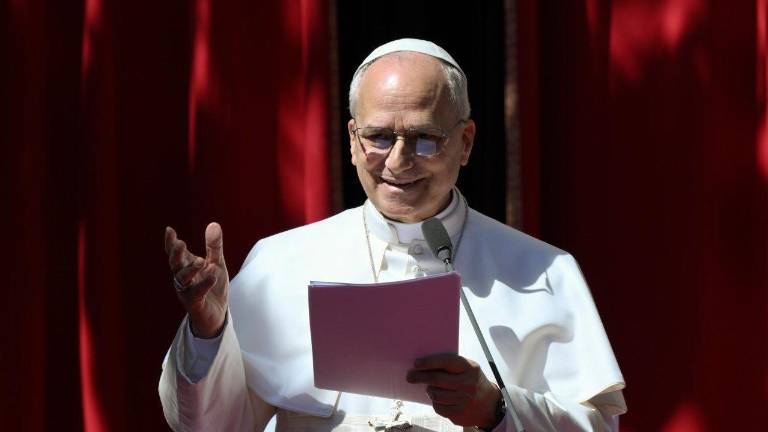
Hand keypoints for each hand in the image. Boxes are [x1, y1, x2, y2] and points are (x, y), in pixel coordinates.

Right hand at [164, 223, 228, 337]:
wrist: (217, 312)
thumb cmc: (212, 285)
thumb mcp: (216, 263)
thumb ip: (214, 246)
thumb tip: (214, 224)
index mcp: (186, 265)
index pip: (175, 253)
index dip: (170, 242)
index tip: (169, 230)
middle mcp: (183, 277)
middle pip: (175, 264)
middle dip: (175, 254)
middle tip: (180, 243)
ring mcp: (187, 291)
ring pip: (181, 280)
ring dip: (189, 269)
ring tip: (200, 261)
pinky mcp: (194, 303)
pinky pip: (196, 294)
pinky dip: (203, 285)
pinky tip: (212, 277)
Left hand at [406, 353, 501, 427]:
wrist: (489, 404)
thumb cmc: (471, 381)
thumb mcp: (467, 368)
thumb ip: (450, 365)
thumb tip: (423, 364)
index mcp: (470, 368)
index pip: (446, 361)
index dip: (429, 362)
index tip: (416, 363)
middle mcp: (468, 384)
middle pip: (437, 379)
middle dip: (420, 377)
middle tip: (410, 376)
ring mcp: (465, 400)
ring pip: (436, 395)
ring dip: (429, 390)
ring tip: (430, 388)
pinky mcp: (460, 414)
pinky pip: (439, 408)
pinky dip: (435, 403)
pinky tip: (438, 399)